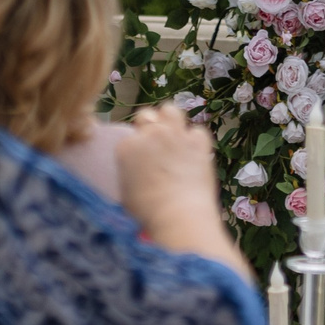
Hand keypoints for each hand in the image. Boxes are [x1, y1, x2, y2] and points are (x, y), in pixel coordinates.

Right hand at [114, 105, 247, 276]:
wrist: (179, 215)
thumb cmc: (148, 212)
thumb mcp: (126, 194)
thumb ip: (128, 174)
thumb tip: (136, 172)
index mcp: (127, 147)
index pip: (128, 137)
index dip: (135, 147)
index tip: (140, 159)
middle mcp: (150, 133)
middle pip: (146, 115)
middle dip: (149, 125)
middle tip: (155, 143)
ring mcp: (175, 134)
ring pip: (171, 110)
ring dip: (171, 120)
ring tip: (174, 136)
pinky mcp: (198, 141)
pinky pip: (197, 131)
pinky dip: (196, 141)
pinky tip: (195, 153)